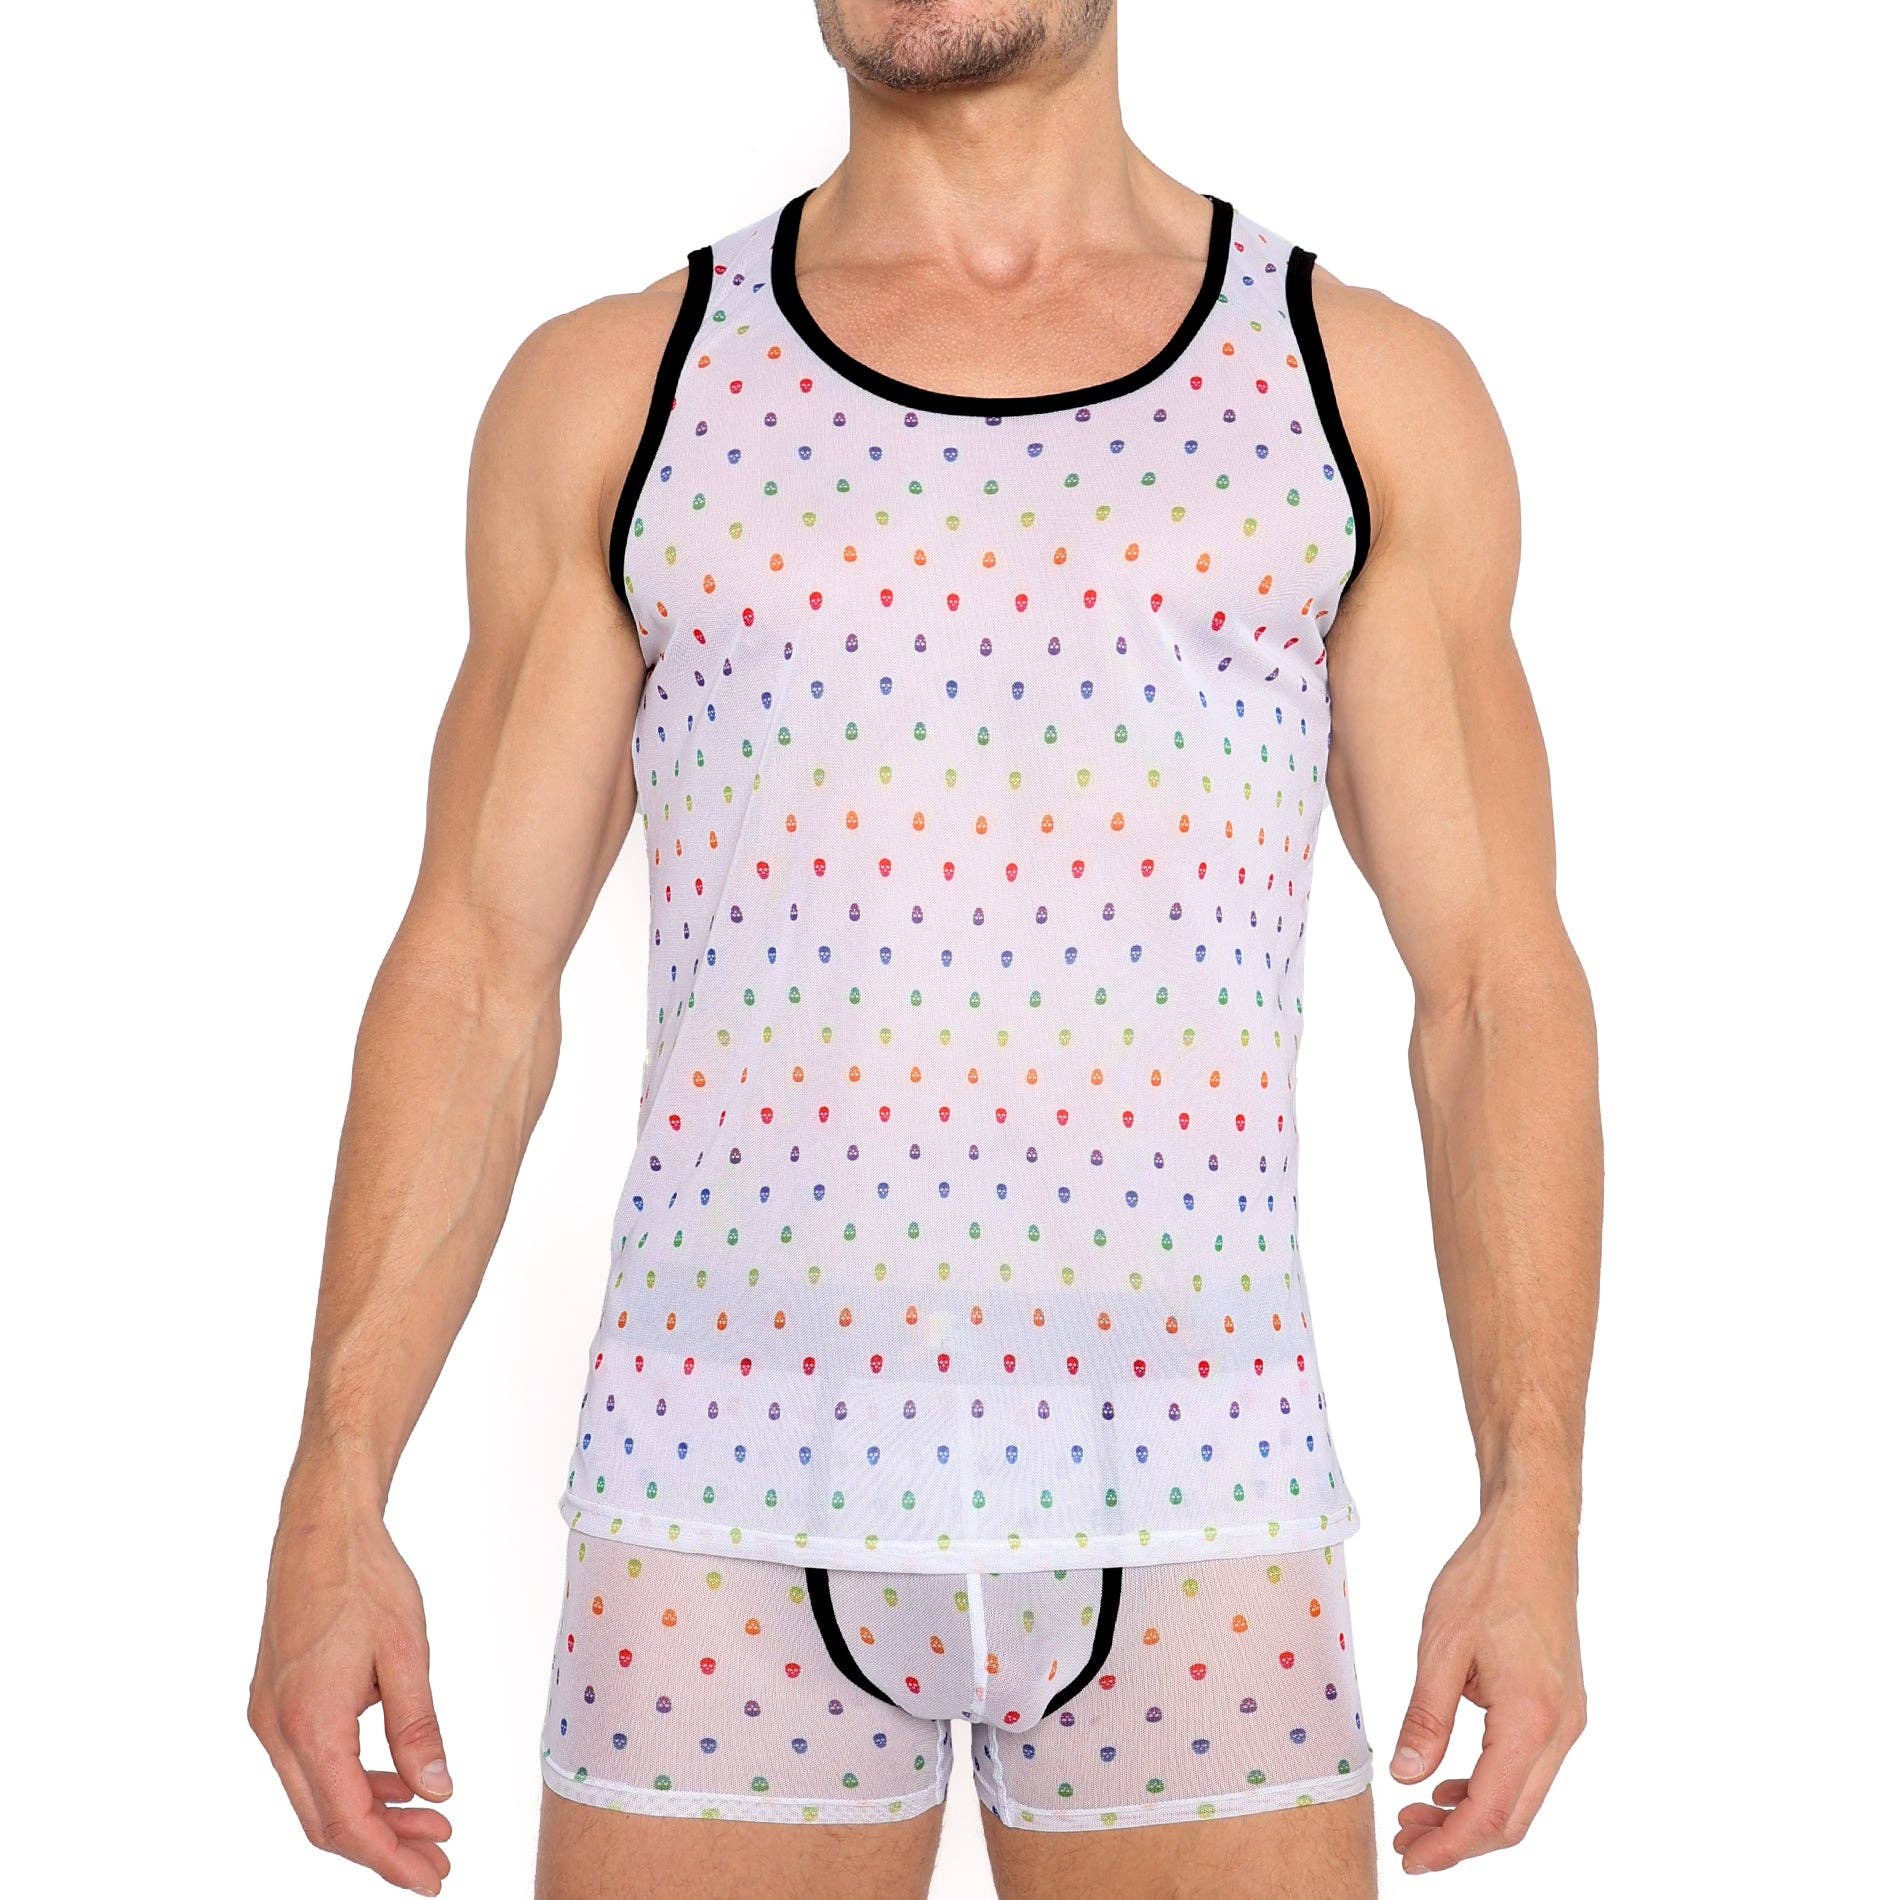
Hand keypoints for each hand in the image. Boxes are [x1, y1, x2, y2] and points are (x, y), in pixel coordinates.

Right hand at [249, 1460, 453, 1892]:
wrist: (322, 1527)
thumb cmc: (365, 1578)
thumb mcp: (408, 1652)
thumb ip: (418, 1728)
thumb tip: (438, 1791)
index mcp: (310, 1722)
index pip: (348, 1821)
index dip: (391, 1859)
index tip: (433, 1877)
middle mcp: (277, 1729)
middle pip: (326, 1821)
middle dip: (383, 1848)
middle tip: (440, 1857)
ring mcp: (269, 1716)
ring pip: (316, 1794)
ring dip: (370, 1815)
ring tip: (430, 1821)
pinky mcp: (276, 1701)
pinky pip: (311, 1763)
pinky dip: (353, 1780)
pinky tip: (397, 1780)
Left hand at [1388, 1503, 1585, 1873]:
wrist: (1534, 1534)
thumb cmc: (1488, 1579)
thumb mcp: (1441, 1645)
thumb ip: (1426, 1717)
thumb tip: (1406, 1777)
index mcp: (1532, 1720)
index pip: (1492, 1813)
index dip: (1450, 1847)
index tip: (1410, 1860)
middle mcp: (1561, 1731)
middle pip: (1513, 1818)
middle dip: (1458, 1840)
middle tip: (1404, 1841)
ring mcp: (1567, 1721)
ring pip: (1522, 1796)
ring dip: (1472, 1815)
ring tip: (1415, 1813)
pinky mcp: (1561, 1707)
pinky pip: (1527, 1767)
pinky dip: (1489, 1785)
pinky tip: (1448, 1781)